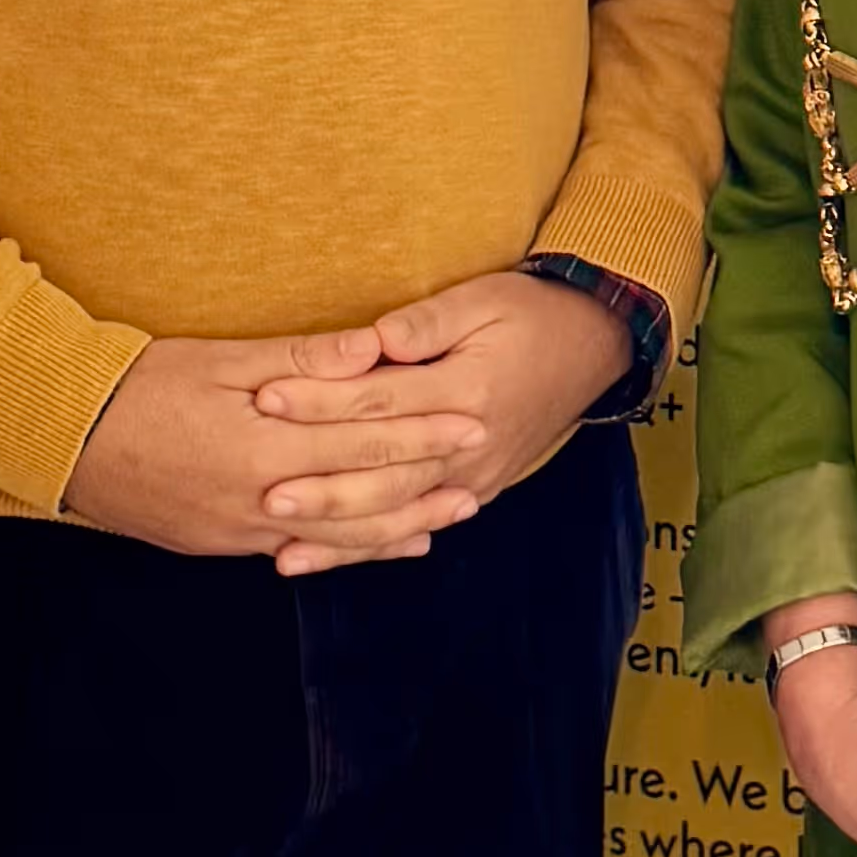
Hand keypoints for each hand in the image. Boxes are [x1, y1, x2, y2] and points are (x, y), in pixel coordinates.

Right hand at [61, 333, 476, 562]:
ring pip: (341, 535)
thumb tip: (372, 349)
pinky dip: (352, 548)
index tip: (473, 420)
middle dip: (427, 480)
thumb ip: (302, 361)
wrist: (65, 439)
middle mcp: (260, 500)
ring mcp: (242, 531)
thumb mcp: (220, 360)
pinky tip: (388, 544)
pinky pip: (303, 551)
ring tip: (453, 514)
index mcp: (264, 447)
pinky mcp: (224, 544)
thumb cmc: (141, 386)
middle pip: (364, 495)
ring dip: (401, 525)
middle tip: (482, 466)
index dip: (423, 430)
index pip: (363, 439)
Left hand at [248, 270, 631, 574]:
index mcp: (468, 388)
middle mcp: (471, 444)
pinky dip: (371, 548)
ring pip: (399, 512)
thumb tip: (372, 339)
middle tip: (263, 494)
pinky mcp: (476, 490)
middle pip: (385, 473)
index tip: (267, 398)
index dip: (322, 400)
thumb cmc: (529, 313)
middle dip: (322, 488)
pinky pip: (417, 524)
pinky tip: (329, 558)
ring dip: (340, 533)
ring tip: (283, 546)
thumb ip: (424, 324)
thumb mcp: (480, 299)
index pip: (381, 398)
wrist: (593, 344)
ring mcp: (475, 476)